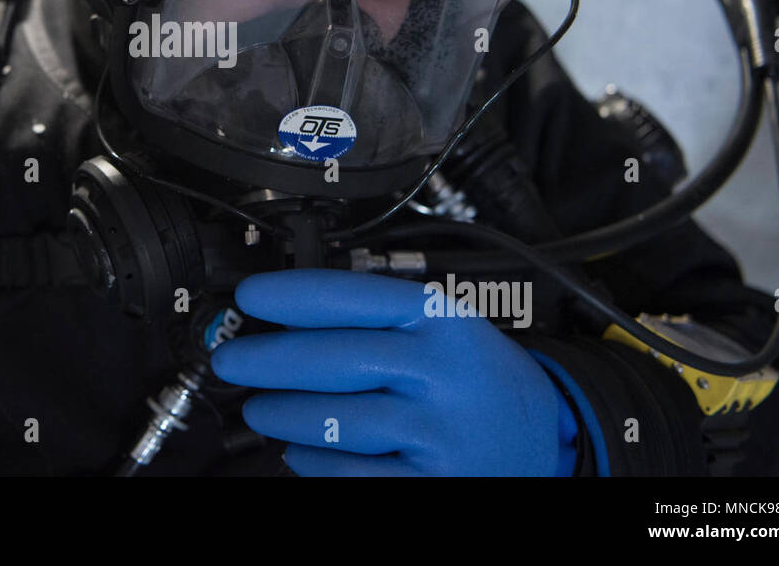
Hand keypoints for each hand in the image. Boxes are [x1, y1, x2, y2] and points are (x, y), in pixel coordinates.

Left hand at [209, 268, 576, 475]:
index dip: (291, 295)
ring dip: (282, 414)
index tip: (251, 297)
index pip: (353, 297)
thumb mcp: (446, 329)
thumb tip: (291, 320)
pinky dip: (313, 462)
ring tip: (260, 408)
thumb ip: (380, 320)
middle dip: (267, 360)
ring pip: (336, 420)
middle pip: (333, 359)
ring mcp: (438, 431)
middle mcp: (442, 373)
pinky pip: (351, 474)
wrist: (545, 441)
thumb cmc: (479, 380)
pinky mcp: (431, 482)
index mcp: (443, 321)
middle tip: (233, 360)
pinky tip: (300, 451)